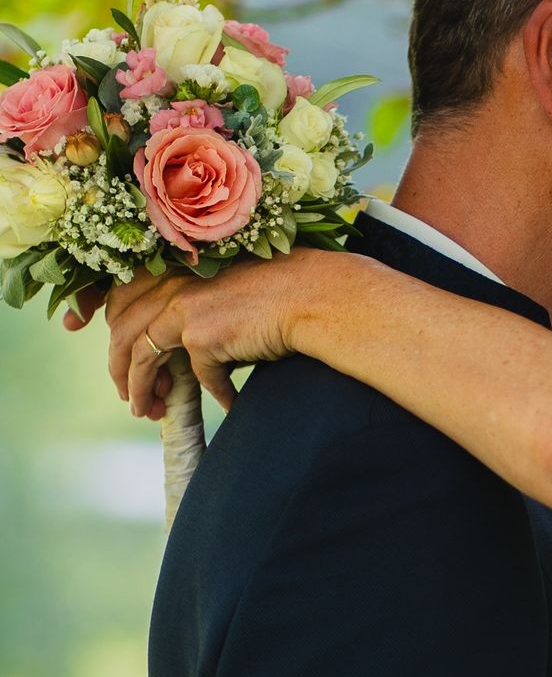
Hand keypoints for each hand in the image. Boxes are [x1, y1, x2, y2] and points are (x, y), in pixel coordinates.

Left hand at [101, 252, 328, 418]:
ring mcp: (183, 307)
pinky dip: (213, 394)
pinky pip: (195, 377)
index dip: (110, 328)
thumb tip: (174, 354)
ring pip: (141, 355)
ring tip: (149, 411)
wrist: (316, 294)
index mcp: (175, 264)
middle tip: (131, 397)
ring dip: (141, 389)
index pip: (123, 297)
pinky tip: (227, 403)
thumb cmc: (284, 290)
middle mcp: (173, 281)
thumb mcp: (225, 291)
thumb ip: (194, 310)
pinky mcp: (201, 335)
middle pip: (122, 329)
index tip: (114, 359)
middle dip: (120, 368)